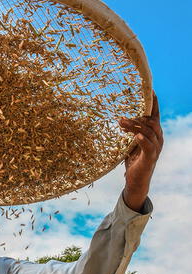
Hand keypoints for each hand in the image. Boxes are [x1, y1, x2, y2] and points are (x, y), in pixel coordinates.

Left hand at [118, 92, 163, 211]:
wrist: (135, 180)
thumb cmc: (132, 160)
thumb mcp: (129, 142)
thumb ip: (129, 131)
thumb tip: (119, 119)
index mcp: (153, 133)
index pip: (155, 115)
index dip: (153, 103)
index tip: (150, 90)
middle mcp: (158, 138)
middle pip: (151, 122)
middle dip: (138, 115)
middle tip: (122, 115)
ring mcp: (156, 148)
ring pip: (149, 132)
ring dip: (135, 126)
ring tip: (122, 122)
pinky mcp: (151, 158)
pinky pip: (149, 146)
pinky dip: (142, 139)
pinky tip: (135, 136)